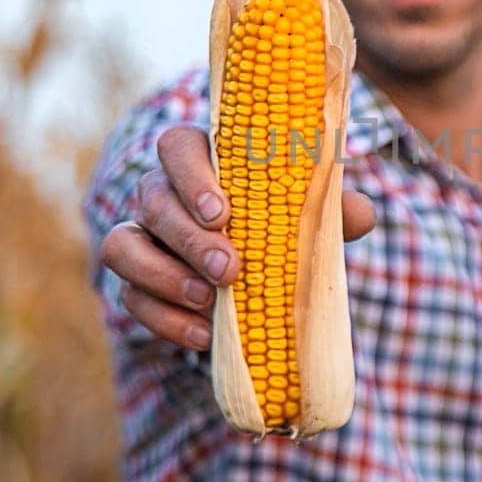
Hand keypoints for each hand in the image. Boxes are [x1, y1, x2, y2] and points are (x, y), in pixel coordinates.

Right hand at [99, 125, 376, 351]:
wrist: (274, 278)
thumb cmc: (292, 226)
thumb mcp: (318, 215)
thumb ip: (337, 209)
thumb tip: (359, 215)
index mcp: (204, 161)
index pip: (177, 146)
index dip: (191, 175)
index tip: (223, 212)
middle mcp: (164, 193)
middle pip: (152, 200)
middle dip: (188, 237)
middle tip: (229, 269)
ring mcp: (144, 239)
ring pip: (123, 247)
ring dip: (162, 276)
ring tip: (208, 299)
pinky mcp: (138, 285)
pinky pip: (131, 299)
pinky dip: (164, 320)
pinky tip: (203, 335)